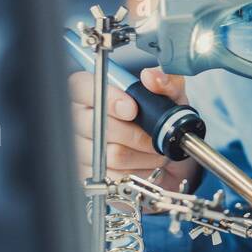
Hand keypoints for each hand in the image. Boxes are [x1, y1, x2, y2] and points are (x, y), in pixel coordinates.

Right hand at [68, 67, 198, 194]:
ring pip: (111, 153)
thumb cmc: (159, 118)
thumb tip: (152, 76)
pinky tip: (144, 163)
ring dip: (142, 154)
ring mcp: (82, 146)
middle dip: (136, 133)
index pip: (82, 89)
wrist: (165, 152)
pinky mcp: (89, 172)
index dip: (108, 100)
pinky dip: (137, 171)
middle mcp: (80, 117)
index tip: (132, 109)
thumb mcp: (170, 96)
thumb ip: (165, 82)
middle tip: (154, 134)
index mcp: (93, 90)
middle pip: (98, 126)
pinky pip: (114, 175)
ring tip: (153, 148)